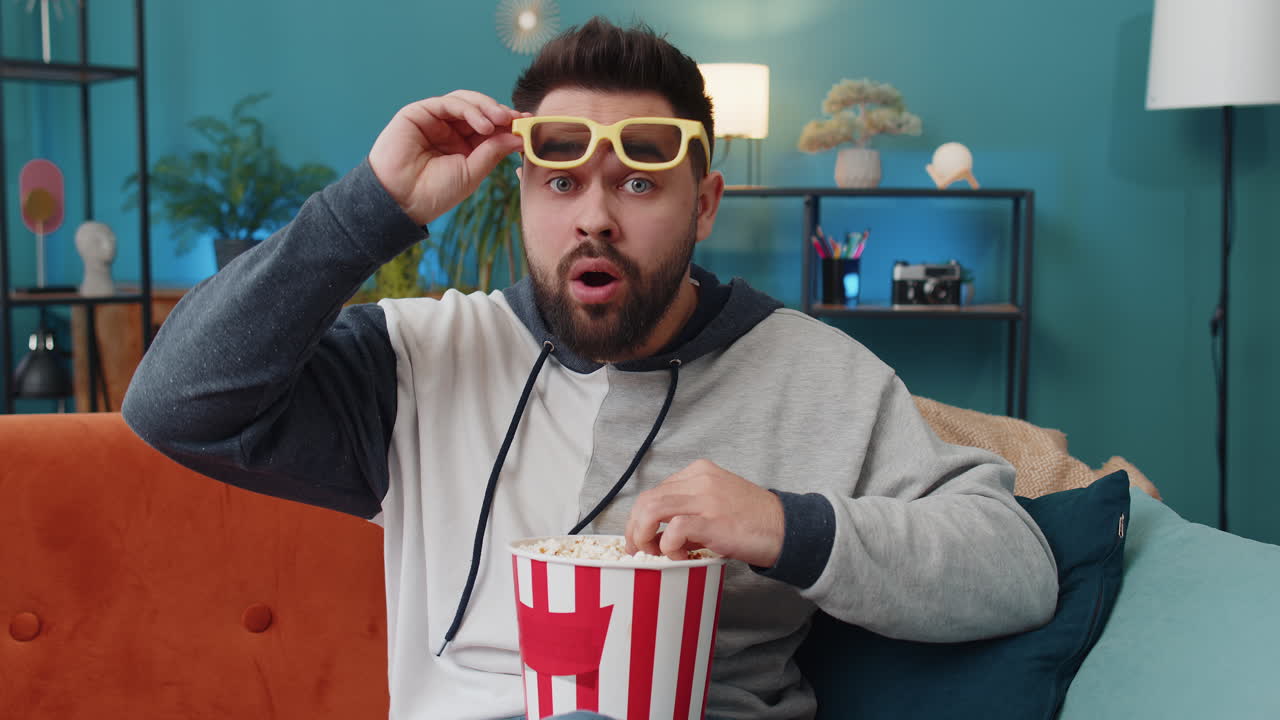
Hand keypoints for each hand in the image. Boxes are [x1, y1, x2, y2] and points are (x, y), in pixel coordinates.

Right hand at [368, 90, 527, 225]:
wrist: (402, 200)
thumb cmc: (434, 192)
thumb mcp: (473, 172)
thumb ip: (494, 151)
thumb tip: (520, 136)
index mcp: (462, 146)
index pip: (489, 127)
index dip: (509, 124)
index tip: (530, 125)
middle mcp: (449, 130)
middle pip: (480, 111)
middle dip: (501, 113)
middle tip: (518, 120)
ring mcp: (434, 120)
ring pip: (466, 102)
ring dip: (487, 108)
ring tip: (502, 121)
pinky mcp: (419, 112)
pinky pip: (448, 102)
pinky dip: (469, 109)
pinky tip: (483, 125)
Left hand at [625, 459, 784, 566]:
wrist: (785, 528)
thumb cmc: (751, 521)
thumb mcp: (716, 503)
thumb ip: (688, 511)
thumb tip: (659, 535)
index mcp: (699, 472)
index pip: (655, 491)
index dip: (640, 517)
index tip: (640, 537)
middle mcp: (699, 480)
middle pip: (647, 499)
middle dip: (635, 528)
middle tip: (639, 549)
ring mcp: (705, 498)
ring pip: (652, 510)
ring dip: (644, 536)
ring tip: (654, 553)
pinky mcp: (712, 520)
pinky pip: (673, 530)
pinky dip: (668, 546)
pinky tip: (679, 555)